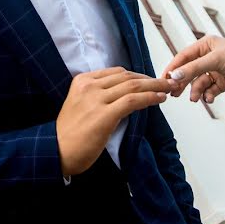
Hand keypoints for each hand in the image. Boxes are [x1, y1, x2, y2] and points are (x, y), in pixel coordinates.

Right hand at [56, 67, 170, 175]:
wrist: (56, 151)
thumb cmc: (70, 133)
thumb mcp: (81, 105)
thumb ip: (100, 97)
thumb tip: (126, 97)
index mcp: (82, 80)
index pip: (117, 72)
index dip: (138, 75)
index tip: (150, 81)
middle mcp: (89, 86)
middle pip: (127, 77)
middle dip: (149, 79)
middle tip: (166, 82)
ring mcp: (96, 99)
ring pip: (133, 86)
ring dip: (155, 86)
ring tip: (168, 89)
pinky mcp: (104, 114)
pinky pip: (132, 101)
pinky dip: (149, 98)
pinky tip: (160, 99)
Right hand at [162, 36, 224, 103]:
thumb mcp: (216, 60)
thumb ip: (194, 69)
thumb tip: (174, 76)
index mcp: (205, 45)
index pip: (183, 57)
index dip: (173, 68)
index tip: (163, 80)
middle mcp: (209, 57)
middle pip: (189, 71)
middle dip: (182, 82)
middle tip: (173, 94)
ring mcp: (216, 71)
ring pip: (198, 82)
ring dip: (195, 91)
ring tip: (194, 98)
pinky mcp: (223, 83)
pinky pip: (209, 90)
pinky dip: (208, 95)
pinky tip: (210, 98)